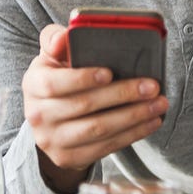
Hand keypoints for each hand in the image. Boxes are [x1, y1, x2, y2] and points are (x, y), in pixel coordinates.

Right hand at [22, 23, 168, 193]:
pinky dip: (132, 134)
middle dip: (122, 95)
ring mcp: (52, 140)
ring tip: (159, 104)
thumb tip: (64, 37)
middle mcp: (38, 114)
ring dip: (134, 117)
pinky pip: (105, 147)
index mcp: (33, 84)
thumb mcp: (53, 56)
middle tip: (152, 86)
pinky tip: (152, 121)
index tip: (109, 72)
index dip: (82, 78)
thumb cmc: (60, 77)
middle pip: (83, 106)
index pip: (54, 83)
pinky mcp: (68, 157)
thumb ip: (56, 39)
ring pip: (97, 129)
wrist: (49, 120)